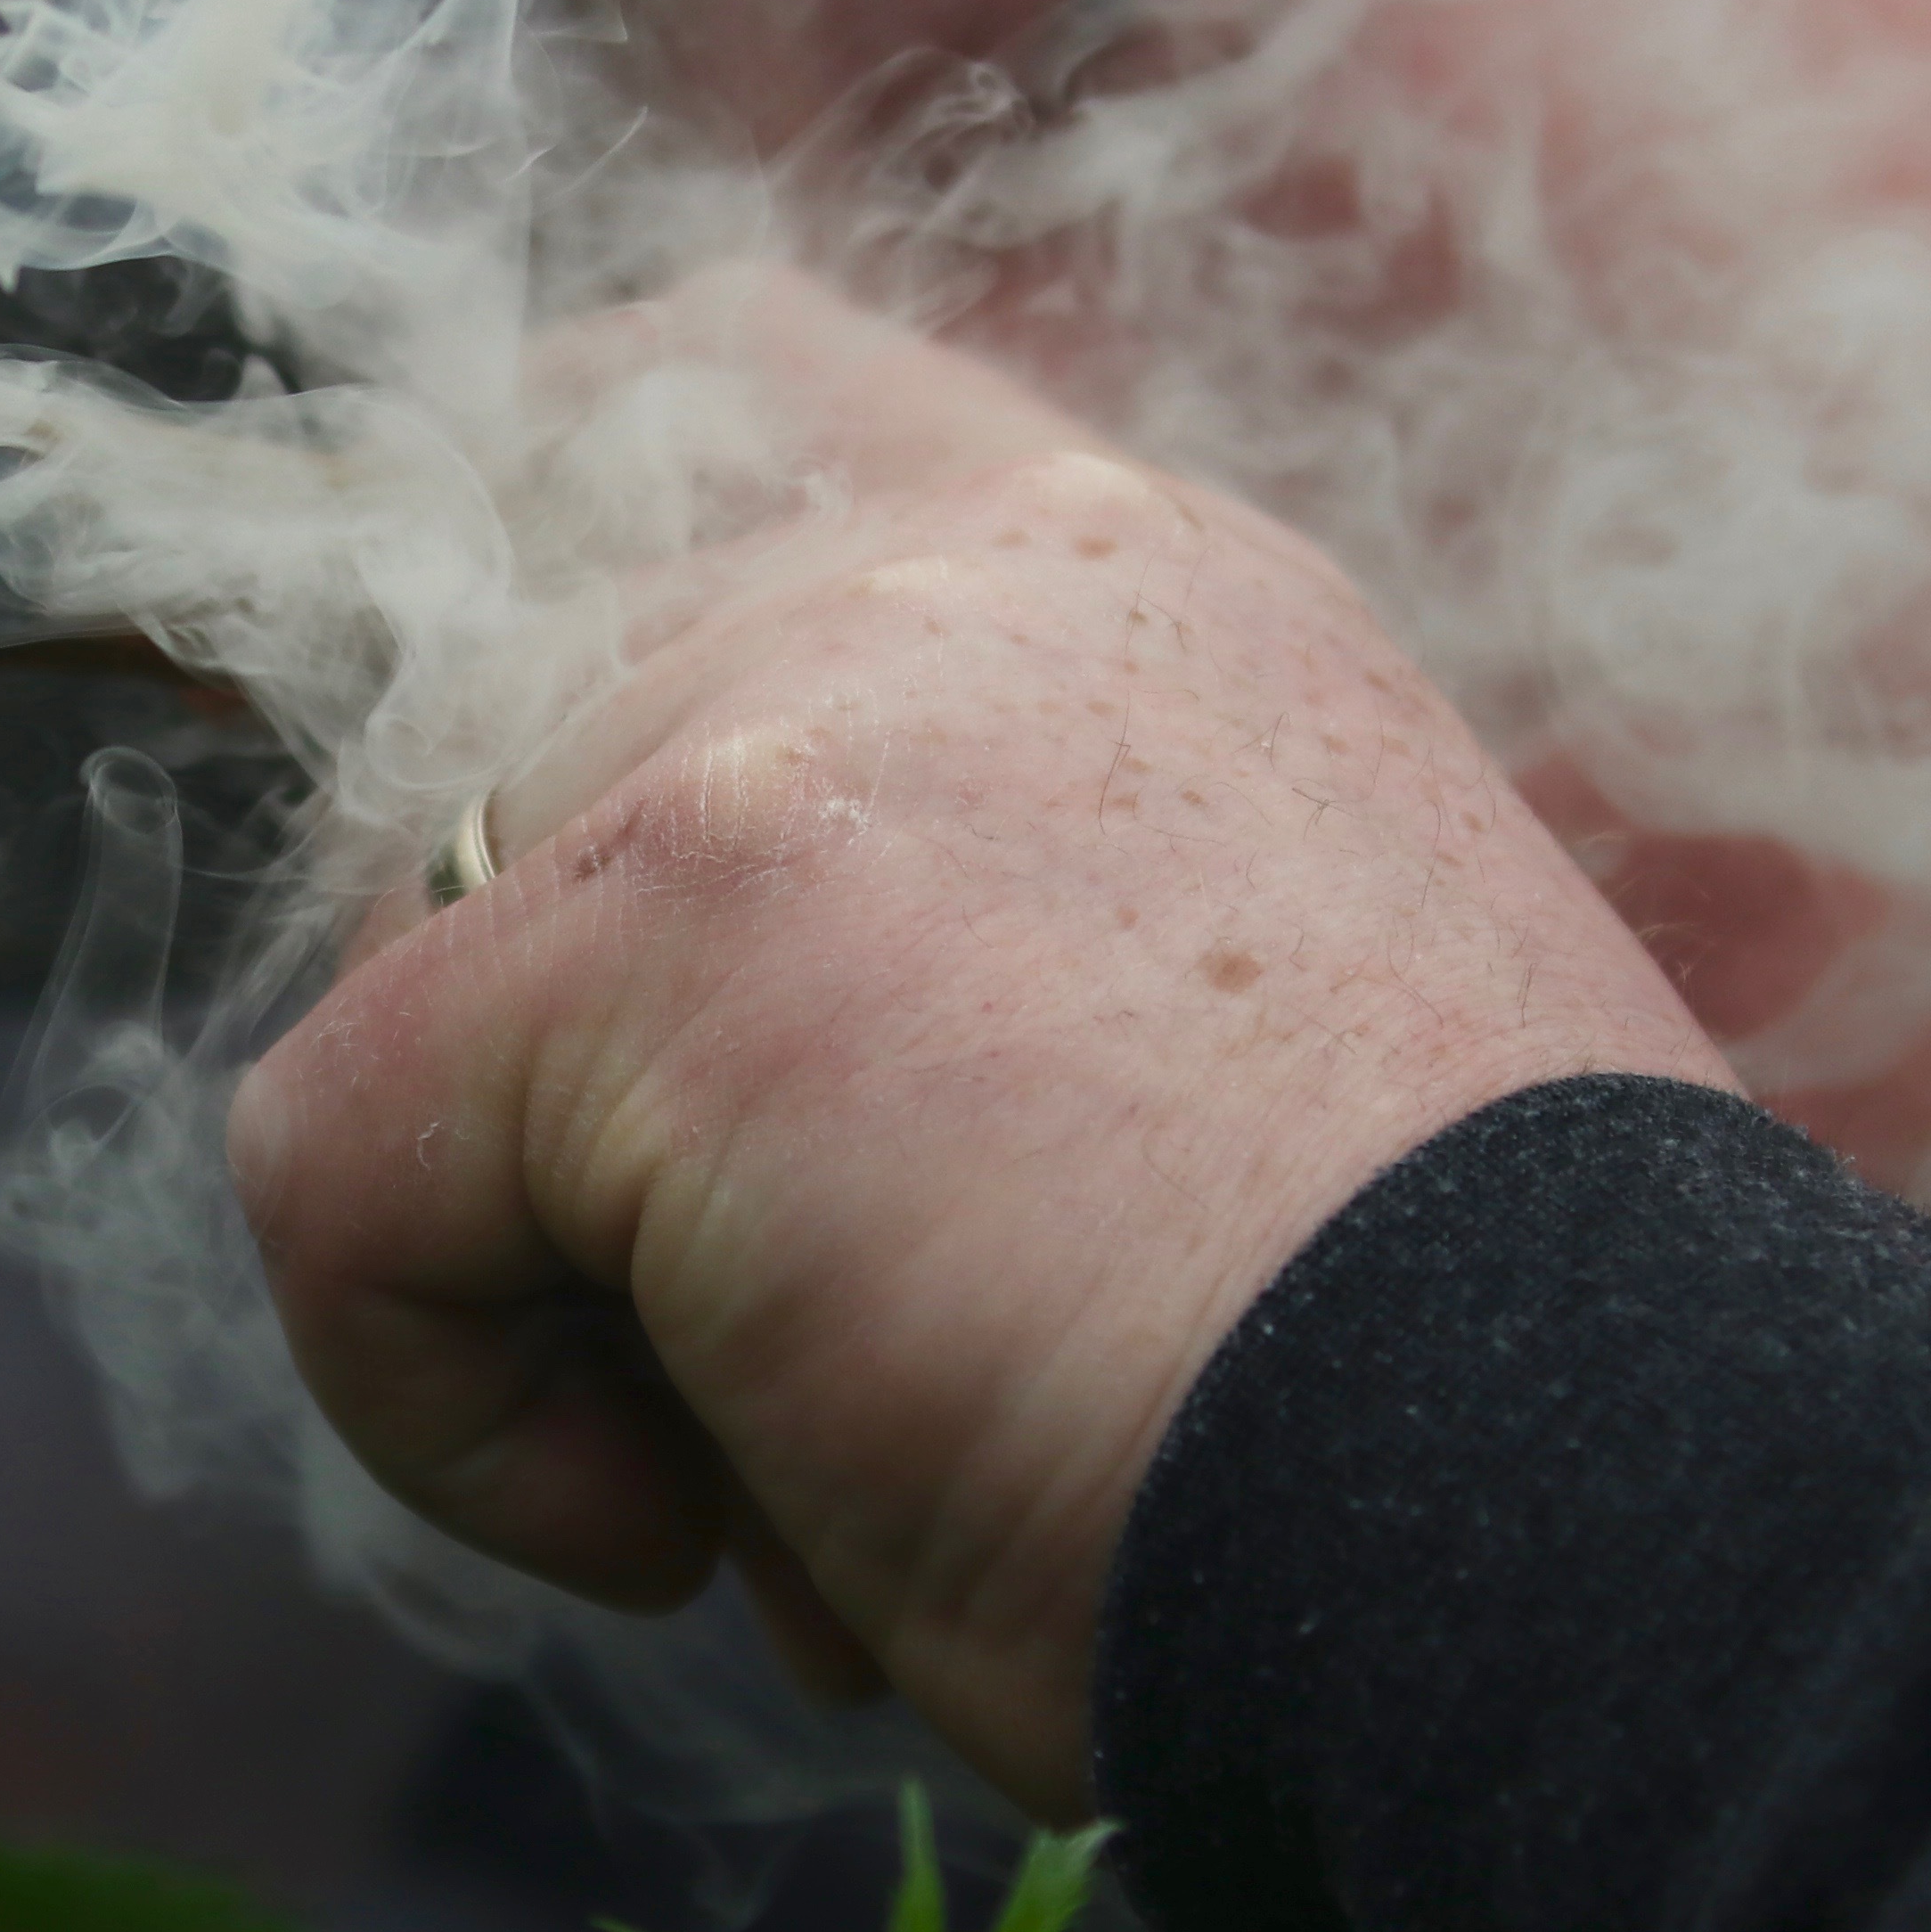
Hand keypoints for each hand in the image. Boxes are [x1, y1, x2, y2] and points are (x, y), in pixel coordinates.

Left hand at [227, 269, 1731, 1816]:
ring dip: (541, 1276)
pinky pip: (333, 1163)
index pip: (724, 374)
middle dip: (524, 1088)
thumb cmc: (1414, 1429)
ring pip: (410, 969)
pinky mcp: (680, 906)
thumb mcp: (1194, 1088)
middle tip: (775, 1357)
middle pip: (472, 723)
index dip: (526, 543)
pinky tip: (716, 1534)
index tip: (501, 825)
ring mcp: (820, 708)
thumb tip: (610, 1118)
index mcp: (1139, 599)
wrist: (1597, 1558)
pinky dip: (451, 1416)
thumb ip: (936, 964)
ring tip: (807, 1461)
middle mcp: (983, 576)